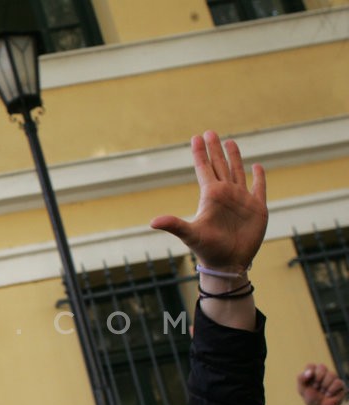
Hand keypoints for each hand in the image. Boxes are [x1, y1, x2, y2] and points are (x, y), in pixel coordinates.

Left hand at [150, 131, 266, 273]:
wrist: (229, 264)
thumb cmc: (208, 250)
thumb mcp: (190, 235)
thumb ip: (174, 225)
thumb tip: (152, 222)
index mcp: (211, 196)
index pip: (204, 168)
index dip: (200, 153)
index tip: (196, 137)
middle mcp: (226, 194)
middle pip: (219, 165)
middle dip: (215, 149)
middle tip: (210, 132)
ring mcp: (241, 200)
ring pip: (237, 172)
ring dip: (234, 157)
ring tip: (230, 141)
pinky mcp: (257, 208)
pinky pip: (259, 188)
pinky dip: (259, 177)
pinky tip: (257, 166)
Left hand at [297, 363, 344, 404]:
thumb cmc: (310, 397)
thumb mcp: (301, 388)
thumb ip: (301, 378)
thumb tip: (310, 372)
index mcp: (313, 372)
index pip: (311, 365)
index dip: (309, 374)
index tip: (308, 383)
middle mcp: (324, 373)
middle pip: (322, 367)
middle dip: (317, 379)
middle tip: (316, 387)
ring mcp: (333, 378)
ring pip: (331, 374)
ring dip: (324, 385)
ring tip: (322, 392)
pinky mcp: (341, 385)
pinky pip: (338, 382)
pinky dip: (331, 390)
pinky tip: (328, 395)